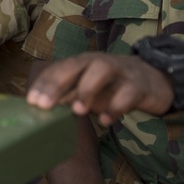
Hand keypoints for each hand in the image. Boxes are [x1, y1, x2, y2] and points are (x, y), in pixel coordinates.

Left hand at [26, 52, 173, 124]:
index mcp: (83, 63)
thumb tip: (42, 111)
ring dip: (87, 89)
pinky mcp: (138, 85)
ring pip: (101, 70)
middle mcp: (98, 62)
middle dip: (57, 84)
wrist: (153, 79)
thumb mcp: (89, 88)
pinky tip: (106, 121)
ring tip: (77, 110)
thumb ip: (69, 96)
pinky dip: (116, 107)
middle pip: (75, 66)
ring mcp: (120, 71)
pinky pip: (127, 93)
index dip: (44, 84)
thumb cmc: (112, 86)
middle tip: (43, 106)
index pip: (59, 68)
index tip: (31, 102)